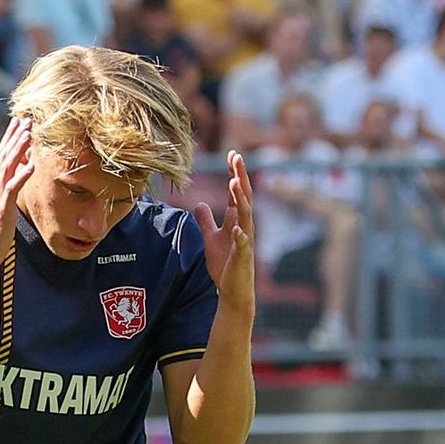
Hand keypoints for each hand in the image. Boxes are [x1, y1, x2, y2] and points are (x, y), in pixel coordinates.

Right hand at [0, 117, 34, 266]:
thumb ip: (7, 192)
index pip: (2, 157)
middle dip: (15, 136)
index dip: (10, 139)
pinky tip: (32, 165)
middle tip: (26, 119)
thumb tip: (16, 181)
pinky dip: (22, 175)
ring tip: (29, 134)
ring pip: (8, 167)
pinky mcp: (2, 208)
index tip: (19, 123)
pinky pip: (12, 188)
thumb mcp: (1, 208)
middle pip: (4, 156)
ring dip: (19, 149)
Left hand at [193, 151, 254, 318]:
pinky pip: (243, 245)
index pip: (236, 192)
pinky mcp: (242, 258)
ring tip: (234, 183)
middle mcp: (244, 226)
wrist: (233, 290)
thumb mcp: (211, 238)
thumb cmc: (225, 264)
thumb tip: (198, 204)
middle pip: (243, 197)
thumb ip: (206, 221)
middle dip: (240, 177)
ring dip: (240, 200)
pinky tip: (237, 228)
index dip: (234, 173)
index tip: (232, 153)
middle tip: (236, 157)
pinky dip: (241, 236)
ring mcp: (245, 241)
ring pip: (245, 216)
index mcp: (236, 220)